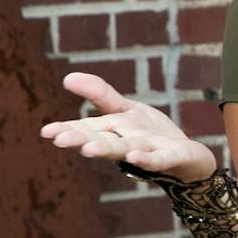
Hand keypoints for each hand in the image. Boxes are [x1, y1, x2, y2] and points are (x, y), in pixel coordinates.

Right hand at [40, 72, 215, 181]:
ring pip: (126, 149)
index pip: (87, 130)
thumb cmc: (151, 134)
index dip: (68, 130)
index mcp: (113, 133)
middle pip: (102, 141)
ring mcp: (148, 151)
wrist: (190, 157)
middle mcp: (126, 144)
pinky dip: (147, 159)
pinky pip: (158, 159)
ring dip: (108, 149)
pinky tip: (136, 156)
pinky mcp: (171, 157)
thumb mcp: (126, 110)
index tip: (47, 132)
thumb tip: (67, 77)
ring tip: (89, 149)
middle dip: (82, 141)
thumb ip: (100, 95)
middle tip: (60, 140)